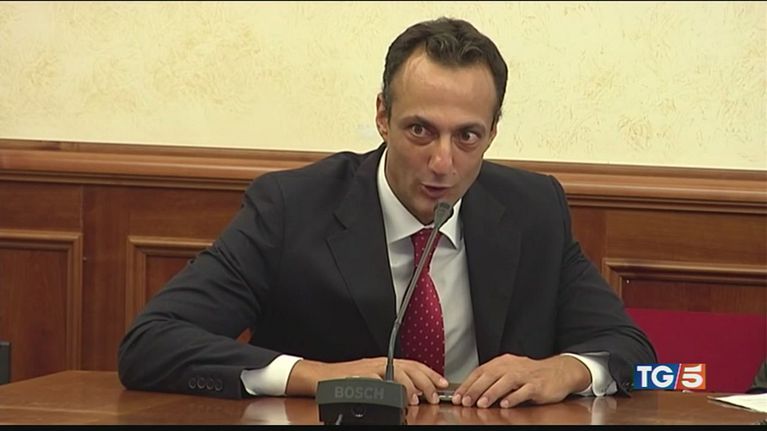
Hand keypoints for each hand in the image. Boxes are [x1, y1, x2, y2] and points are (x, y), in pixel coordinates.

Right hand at [286, 357, 448, 404]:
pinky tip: (394, 397)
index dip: (430, 373)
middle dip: (425, 381)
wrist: (321, 377)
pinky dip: (387, 389)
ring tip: (416, 399)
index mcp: (384, 362)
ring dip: (409, 386)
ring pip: (395, 372)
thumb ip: (391, 382)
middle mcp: (379, 363)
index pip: (413, 364)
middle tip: (433, 395)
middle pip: (408, 368)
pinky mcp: (358, 378)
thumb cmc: (345, 379)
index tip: (442, 383)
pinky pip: (376, 382)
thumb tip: (413, 393)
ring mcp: (369, 370)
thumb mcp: (372, 378)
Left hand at [452, 354, 590, 408]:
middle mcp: (512, 366)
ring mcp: (525, 375)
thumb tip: (472, 391)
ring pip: (505, 382)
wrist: (560, 371)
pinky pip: (524, 391)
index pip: (481, 371)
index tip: (458, 396)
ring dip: (491, 393)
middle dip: (475, 389)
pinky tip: (505, 404)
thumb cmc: (532, 374)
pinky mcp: (537, 385)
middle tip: (465, 401)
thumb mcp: (510, 371)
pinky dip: (514, 397)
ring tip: (481, 403)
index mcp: (503, 362)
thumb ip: (494, 379)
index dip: (468, 384)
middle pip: (490, 376)